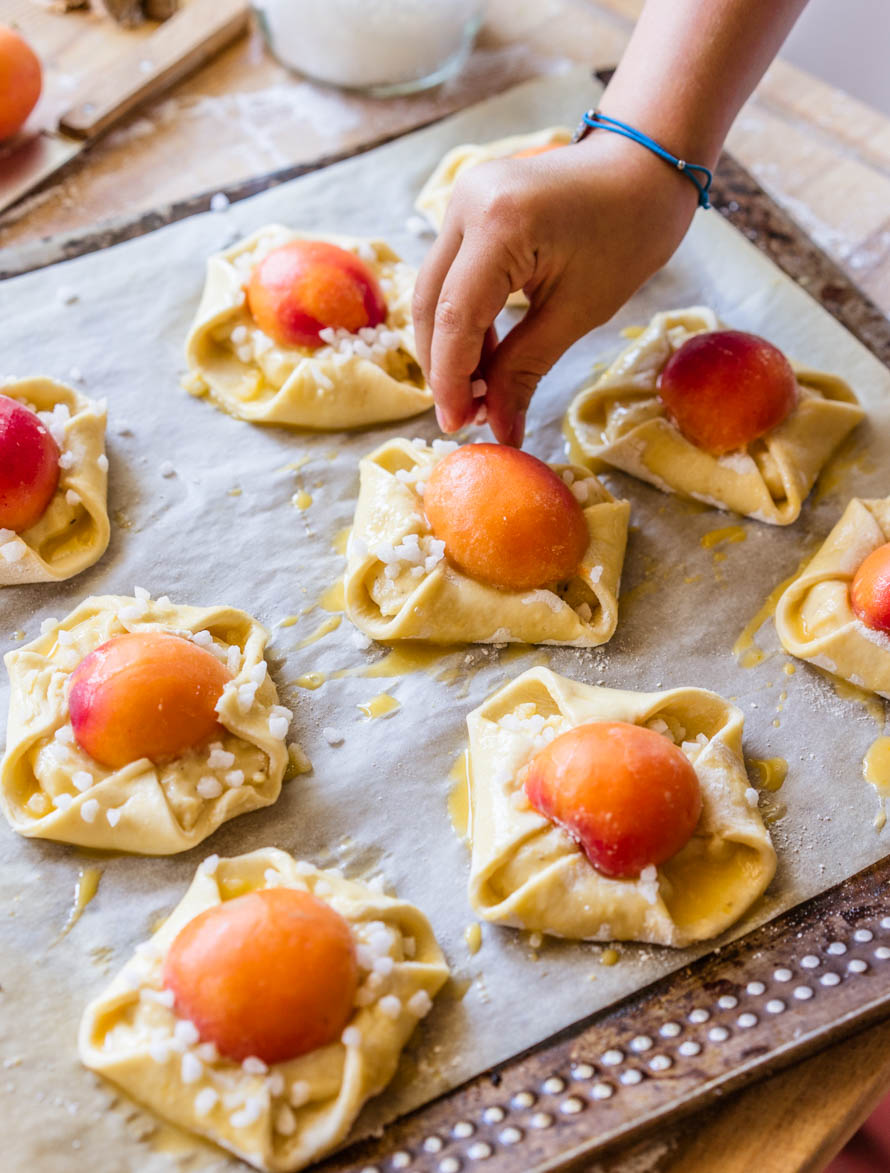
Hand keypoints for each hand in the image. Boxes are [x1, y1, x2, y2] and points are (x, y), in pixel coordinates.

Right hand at [412, 131, 698, 445]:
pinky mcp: (467, 209)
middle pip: (432, 304)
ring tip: (481, 394)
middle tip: (467, 417)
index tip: (457, 426)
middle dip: (444, 366)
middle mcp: (467, 203)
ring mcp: (461, 200)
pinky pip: (452, 275)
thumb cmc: (628, 233)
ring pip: (435, 292)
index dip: (451, 378)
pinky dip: (464, 320)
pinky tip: (485, 359)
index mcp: (499, 223)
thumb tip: (500, 430)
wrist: (644, 167)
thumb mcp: (578, 312)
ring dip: (452, 347)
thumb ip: (525, 370)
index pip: (456, 316)